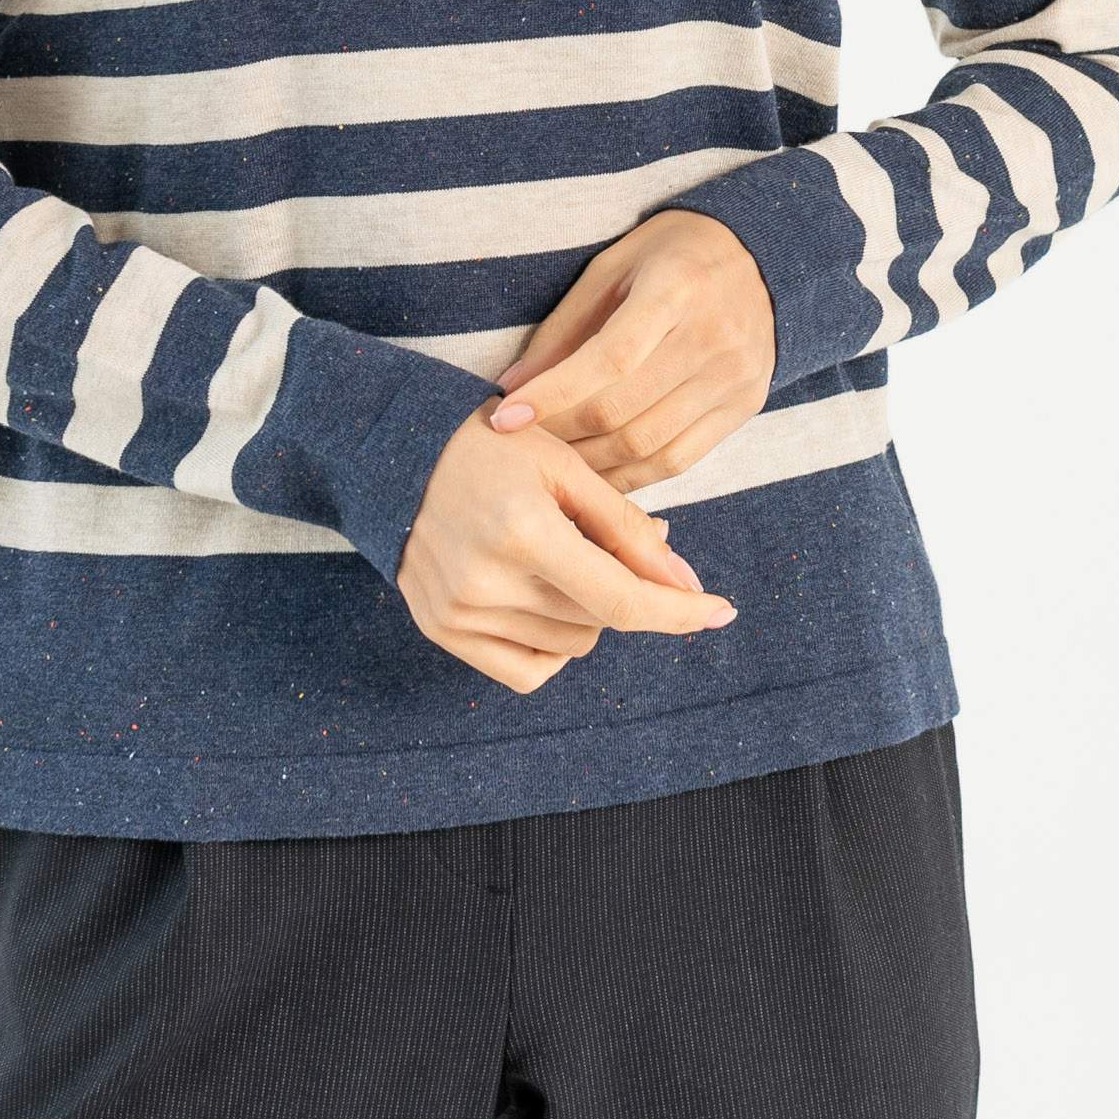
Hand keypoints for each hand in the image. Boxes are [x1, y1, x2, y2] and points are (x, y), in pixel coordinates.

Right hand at [397, 405, 736, 693]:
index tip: (722, 612)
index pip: (621, 600)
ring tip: (557, 555)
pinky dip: (551, 645)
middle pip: (598, 624)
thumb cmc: (491, 447)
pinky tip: (540, 598)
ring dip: (583, 612)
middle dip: (618, 586)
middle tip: (596, 539)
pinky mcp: (440, 630)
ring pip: (568, 647)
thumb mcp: (566, 467)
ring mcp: (457, 612)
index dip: (678, 612)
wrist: (395, 450)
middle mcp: (485, 580)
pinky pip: (526, 672)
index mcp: (523, 530)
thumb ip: (628, 528)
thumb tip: (686, 586)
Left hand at [489, 209, 775, 495]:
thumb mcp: (613, 267)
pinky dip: (631, 476)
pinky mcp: (745, 405)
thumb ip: (565, 328)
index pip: (607, 357)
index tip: (505, 416)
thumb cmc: (671, 254)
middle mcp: (713, 336)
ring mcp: (734, 376)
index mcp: (677, 287)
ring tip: (552, 459)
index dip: (552, 393)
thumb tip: (513, 384)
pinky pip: (679, 460)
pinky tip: (597, 473)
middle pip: (623, 410)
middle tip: (521, 441)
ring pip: (648, 445)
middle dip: (561, 433)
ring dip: (590, 464)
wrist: (760, 257)